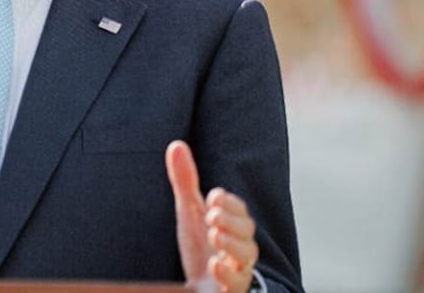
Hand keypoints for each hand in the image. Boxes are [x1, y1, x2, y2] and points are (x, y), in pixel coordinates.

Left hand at [166, 141, 258, 292]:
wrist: (201, 288)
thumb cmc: (199, 247)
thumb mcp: (191, 213)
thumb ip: (186, 182)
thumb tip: (176, 145)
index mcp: (233, 226)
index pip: (239, 210)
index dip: (229, 203)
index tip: (213, 196)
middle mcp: (239, 248)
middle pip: (247, 231)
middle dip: (231, 221)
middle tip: (211, 216)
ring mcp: (237, 271)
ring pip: (246, 256)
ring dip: (231, 243)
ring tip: (214, 235)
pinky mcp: (232, 290)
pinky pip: (238, 285)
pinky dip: (229, 275)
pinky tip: (214, 264)